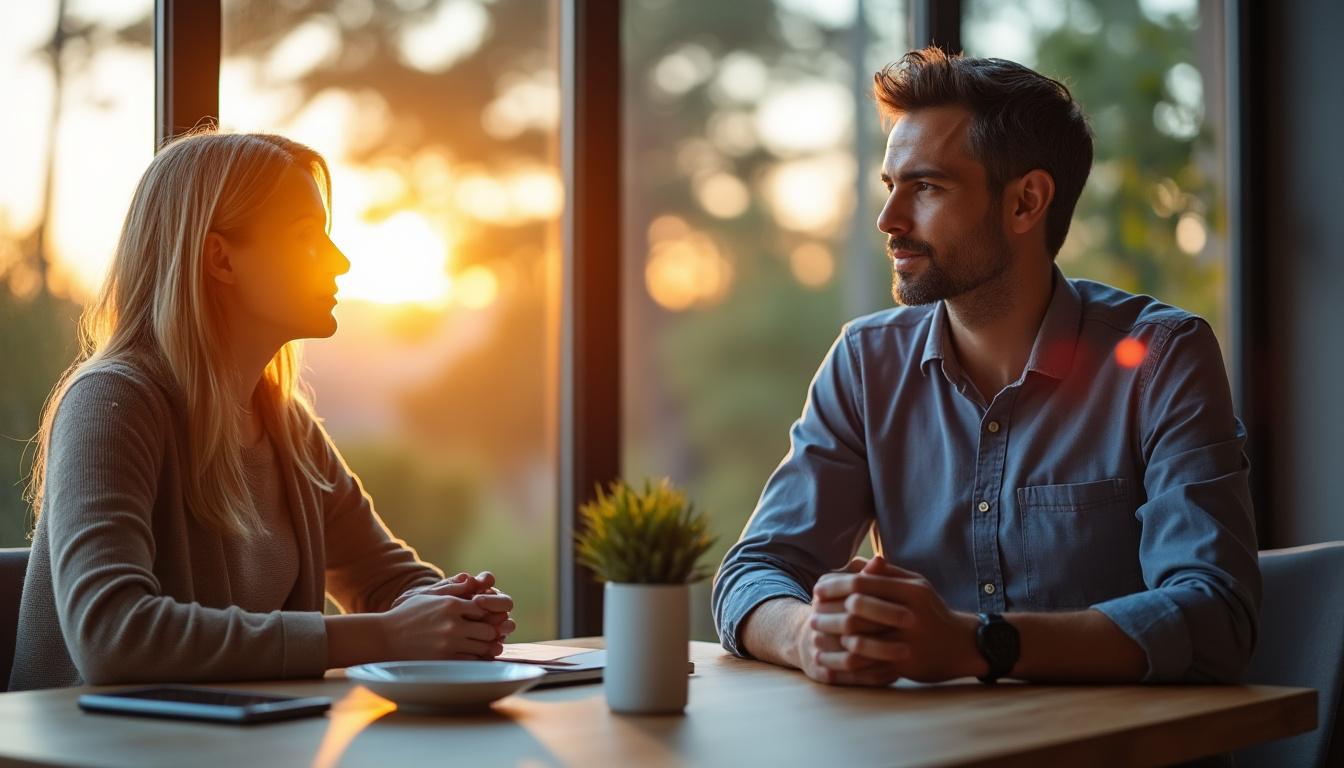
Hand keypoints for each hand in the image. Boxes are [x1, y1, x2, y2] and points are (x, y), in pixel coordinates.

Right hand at [380, 589, 515, 659]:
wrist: (385, 638)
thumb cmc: (407, 614)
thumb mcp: (429, 595)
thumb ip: (453, 588)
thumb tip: (473, 580)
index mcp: (451, 605)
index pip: (485, 609)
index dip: (488, 613)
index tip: (484, 617)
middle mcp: (453, 624)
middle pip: (489, 630)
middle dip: (491, 631)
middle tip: (487, 633)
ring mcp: (449, 644)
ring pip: (483, 647)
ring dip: (485, 646)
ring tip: (481, 644)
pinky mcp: (444, 661)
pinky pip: (472, 661)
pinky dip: (476, 659)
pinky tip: (471, 655)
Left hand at [809, 556, 982, 683]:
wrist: (963, 646)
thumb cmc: (931, 611)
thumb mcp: (916, 585)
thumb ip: (886, 573)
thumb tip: (854, 564)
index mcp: (910, 590)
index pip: (862, 583)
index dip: (834, 586)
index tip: (816, 591)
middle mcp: (909, 614)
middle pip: (858, 610)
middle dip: (829, 612)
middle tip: (812, 615)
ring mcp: (908, 642)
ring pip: (860, 641)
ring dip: (833, 640)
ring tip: (816, 638)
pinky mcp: (905, 666)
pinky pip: (868, 666)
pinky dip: (845, 665)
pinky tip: (829, 662)